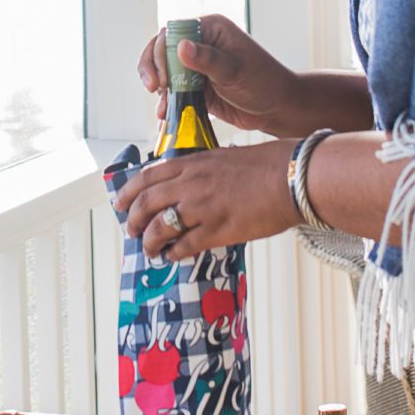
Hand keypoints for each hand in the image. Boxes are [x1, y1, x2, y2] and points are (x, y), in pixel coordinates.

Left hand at [115, 139, 298, 260]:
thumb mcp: (228, 156)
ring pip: (159, 227)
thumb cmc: (269, 165)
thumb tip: (195, 179)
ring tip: (149, 250)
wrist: (294, 177)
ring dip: (149, 241)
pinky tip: (172, 257)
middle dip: (132, 219)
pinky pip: (185, 246)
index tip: (120, 203)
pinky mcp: (218, 230)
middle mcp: (192, 184)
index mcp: (194, 163)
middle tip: (129, 230)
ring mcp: (203, 208)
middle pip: (146, 203)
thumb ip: (206, 168)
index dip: (128, 192)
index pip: (147, 176)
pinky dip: (173, 253)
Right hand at [138, 16, 298, 134]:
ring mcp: (196, 65)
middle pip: (161, 49)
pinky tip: (165, 113)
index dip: (161, 52)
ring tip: (161, 104)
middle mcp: (200, 43)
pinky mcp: (195, 86)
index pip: (173, 32)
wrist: (276, 108)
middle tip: (155, 88)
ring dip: (157, 86)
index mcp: (211, 29)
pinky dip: (166, 101)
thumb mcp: (235, 70)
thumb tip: (182, 47)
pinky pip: (173, 90)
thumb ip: (208, 60)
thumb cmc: (264, 82)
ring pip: (163, 70)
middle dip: (153, 68)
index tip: (163, 76)